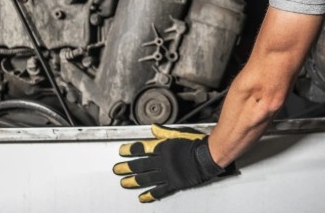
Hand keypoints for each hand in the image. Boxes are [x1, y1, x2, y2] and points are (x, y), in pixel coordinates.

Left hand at [113, 124, 234, 202]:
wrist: (208, 156)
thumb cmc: (196, 143)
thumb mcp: (179, 133)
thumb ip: (164, 132)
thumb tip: (153, 128)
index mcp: (162, 147)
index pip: (142, 148)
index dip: (130, 150)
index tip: (121, 151)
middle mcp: (162, 161)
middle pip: (140, 165)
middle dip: (126, 167)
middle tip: (117, 169)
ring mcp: (167, 173)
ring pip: (146, 178)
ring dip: (133, 181)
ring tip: (124, 183)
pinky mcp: (174, 183)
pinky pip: (159, 191)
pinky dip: (149, 195)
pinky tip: (142, 197)